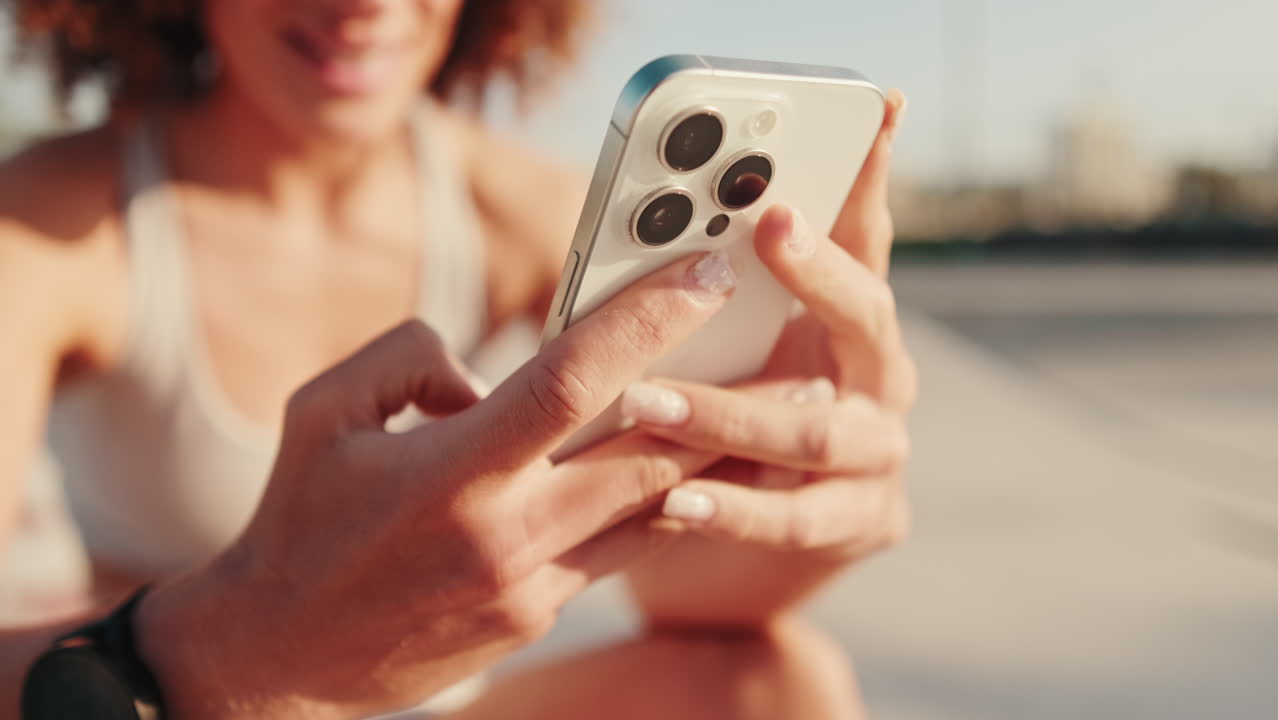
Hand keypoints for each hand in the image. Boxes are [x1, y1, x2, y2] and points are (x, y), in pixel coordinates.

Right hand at [134, 250, 736, 719]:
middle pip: (650, 455)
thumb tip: (487, 373)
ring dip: (725, 464)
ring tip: (784, 423)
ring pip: (656, 511)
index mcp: (451, 472)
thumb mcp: (322, 410)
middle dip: (733, 405)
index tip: (705, 275)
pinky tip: (706, 477)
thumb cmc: (298, 520)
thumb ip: (408, 357)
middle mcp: (507, 533)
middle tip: (800, 362)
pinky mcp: (541, 612)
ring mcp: (532, 584)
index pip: (574, 382)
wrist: (283, 655)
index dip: (648, 321)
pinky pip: (625, 549)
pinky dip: (669, 506)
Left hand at [625, 91, 914, 624]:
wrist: (738, 558)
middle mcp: (882, 376)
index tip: (869, 108)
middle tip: (765, 225)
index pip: (866, 234)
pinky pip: (798, 516)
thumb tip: (641, 233)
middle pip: (869, 315)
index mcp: (850, 319)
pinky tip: (673, 499)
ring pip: (815, 430)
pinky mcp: (864, 519)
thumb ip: (703, 302)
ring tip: (647, 403)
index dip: (867, 175)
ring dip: (727, 413)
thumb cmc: (724, 425)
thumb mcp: (720, 353)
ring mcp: (881, 452)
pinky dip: (734, 508)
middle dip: (818, 272)